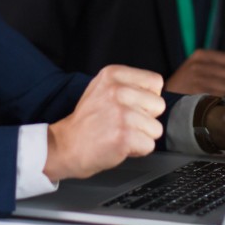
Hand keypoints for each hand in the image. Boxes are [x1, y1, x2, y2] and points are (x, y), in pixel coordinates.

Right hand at [44, 65, 165, 181]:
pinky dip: (137, 150)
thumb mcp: (102, 88)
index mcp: (113, 74)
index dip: (147, 98)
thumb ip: (128, 84)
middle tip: (123, 122)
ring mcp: (121, 114)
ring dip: (141, 135)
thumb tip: (156, 90)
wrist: (66, 145)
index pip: (155, 82)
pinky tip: (120, 144)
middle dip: (145, 118)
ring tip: (120, 133)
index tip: (130, 106)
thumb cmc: (87, 121)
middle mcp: (118, 90)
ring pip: (156, 128)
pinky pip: (149, 145)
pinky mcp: (124, 136)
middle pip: (159, 105)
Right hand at [165, 50, 224, 95]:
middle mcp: (198, 65)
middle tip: (220, 84)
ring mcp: (197, 79)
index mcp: (200, 54)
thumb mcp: (204, 63)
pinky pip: (220, 95)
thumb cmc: (190, 80)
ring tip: (214, 90)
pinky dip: (219, 98)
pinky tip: (211, 96)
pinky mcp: (197, 93)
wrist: (168, 96)